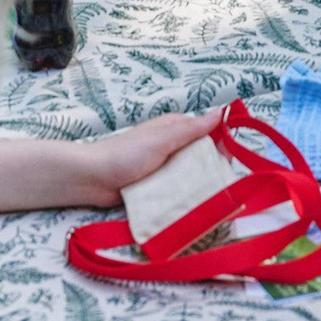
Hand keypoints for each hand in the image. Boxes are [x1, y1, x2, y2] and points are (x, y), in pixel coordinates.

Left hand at [63, 112, 219, 207]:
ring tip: (208, 202)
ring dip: (200, 187)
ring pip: (194, 177)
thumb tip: (221, 111)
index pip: (209, 134)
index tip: (227, 164)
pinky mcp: (159, 187)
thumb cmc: (125, 154)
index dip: (222, 147)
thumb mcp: (162, 139)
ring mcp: (166, 168)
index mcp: (176, 129)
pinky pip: (180, 192)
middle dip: (213, 171)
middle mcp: (173, 147)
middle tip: (217, 187)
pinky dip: (186, 198)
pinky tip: (193, 208)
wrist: (93, 180)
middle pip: (204, 158)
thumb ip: (192, 128)